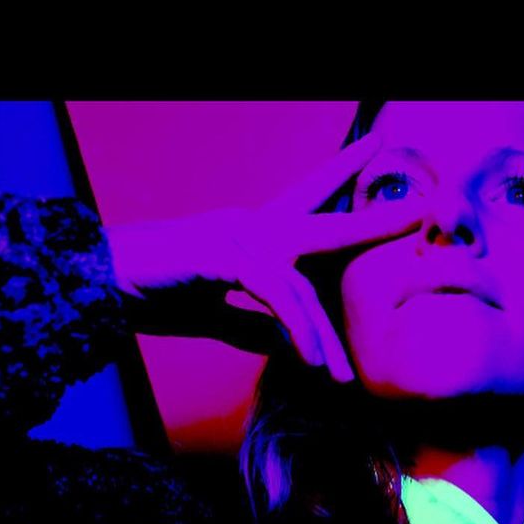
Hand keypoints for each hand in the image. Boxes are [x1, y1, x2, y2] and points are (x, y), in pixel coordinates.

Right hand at [105, 130, 422, 381]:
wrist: (103, 285)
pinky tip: (310, 360)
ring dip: (323, 337)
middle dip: (374, 219)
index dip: (341, 173)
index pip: (308, 200)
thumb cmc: (158, 292)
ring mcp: (241, 237)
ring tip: (340, 377)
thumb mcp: (219, 315)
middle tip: (420, 210)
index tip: (374, 146)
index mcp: (255, 234)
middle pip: (326, 220)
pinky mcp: (227, 256)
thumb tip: (289, 344)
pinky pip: (277, 297)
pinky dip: (296, 332)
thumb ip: (257, 325)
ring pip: (302, 285)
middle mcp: (254, 226)